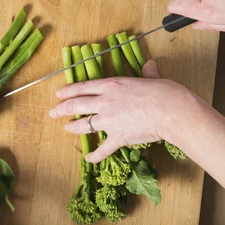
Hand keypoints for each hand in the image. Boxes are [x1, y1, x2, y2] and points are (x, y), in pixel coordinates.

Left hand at [49, 60, 194, 162]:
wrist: (170, 111)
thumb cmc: (164, 92)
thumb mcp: (153, 78)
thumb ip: (147, 74)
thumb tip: (150, 66)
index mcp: (111, 85)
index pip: (83, 88)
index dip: (68, 91)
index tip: (58, 94)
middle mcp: (105, 102)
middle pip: (77, 105)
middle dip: (62, 109)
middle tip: (53, 112)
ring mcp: (109, 120)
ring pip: (84, 125)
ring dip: (73, 127)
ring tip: (66, 128)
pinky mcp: (117, 137)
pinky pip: (102, 149)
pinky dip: (95, 155)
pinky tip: (89, 159)